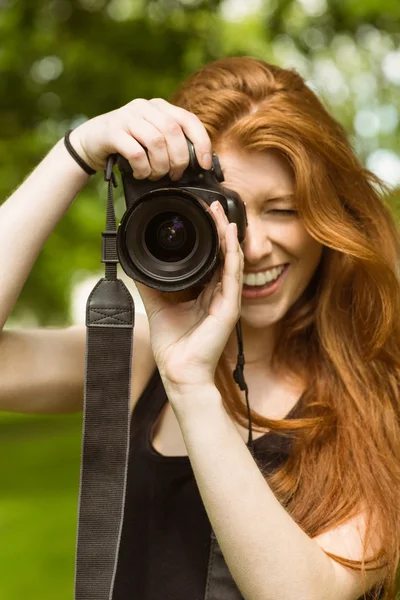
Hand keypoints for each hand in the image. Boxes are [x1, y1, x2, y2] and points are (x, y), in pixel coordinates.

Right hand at [68, 98, 211, 176]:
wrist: (89, 142)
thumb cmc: (126, 145)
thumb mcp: (151, 139)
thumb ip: (171, 143)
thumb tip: (198, 163)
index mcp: (159, 107)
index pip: (189, 120)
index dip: (201, 143)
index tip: (204, 164)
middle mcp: (144, 107)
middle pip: (173, 132)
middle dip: (179, 159)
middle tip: (174, 175)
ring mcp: (127, 117)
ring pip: (156, 142)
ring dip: (160, 166)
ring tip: (155, 175)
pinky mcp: (113, 131)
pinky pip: (136, 153)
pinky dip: (143, 169)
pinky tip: (140, 173)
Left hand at [135, 200, 243, 396]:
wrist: (178, 371)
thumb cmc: (173, 345)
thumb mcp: (157, 305)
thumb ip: (150, 284)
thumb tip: (136, 264)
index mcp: (205, 293)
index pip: (211, 258)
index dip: (209, 236)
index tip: (200, 215)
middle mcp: (218, 294)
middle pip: (223, 254)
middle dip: (219, 228)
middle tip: (212, 205)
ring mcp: (226, 300)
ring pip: (230, 259)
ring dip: (226, 234)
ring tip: (220, 213)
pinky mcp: (229, 307)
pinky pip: (232, 274)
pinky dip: (232, 252)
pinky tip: (229, 234)